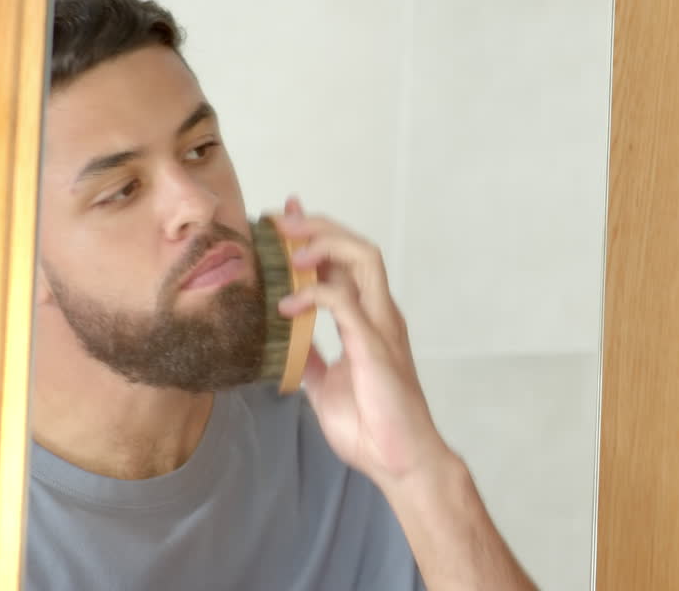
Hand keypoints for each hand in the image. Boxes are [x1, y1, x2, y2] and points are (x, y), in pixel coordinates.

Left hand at [273, 197, 450, 487]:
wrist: (399, 461)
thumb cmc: (372, 427)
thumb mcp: (323, 385)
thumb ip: (310, 356)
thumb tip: (285, 340)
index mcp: (369, 319)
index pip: (346, 261)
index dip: (317, 234)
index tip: (283, 218)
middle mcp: (380, 313)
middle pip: (358, 247)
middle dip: (318, 226)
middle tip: (280, 221)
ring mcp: (381, 326)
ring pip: (362, 259)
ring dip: (323, 245)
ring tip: (289, 248)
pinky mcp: (375, 345)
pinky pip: (345, 303)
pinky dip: (314, 295)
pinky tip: (287, 305)